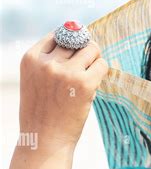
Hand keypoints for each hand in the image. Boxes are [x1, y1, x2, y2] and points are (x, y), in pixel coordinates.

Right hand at [19, 32, 107, 149]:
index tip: (72, 58)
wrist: (45, 140)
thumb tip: (77, 28)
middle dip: (84, 50)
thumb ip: (51, 57)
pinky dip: (102, 71)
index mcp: (31, 58)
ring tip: (88, 75)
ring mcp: (66, 72)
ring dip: (95, 59)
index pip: (58, 35)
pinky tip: (93, 84)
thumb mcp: (36, 79)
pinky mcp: (84, 83)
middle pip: (77, 39)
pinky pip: (102, 64)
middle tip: (83, 68)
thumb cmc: (43, 109)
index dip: (70, 44)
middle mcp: (47, 63)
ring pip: (92, 49)